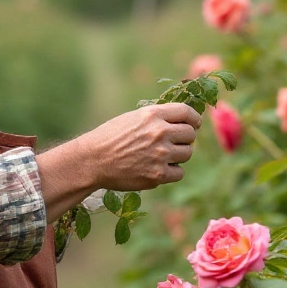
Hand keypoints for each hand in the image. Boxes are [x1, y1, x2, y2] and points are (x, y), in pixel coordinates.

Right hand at [82, 103, 201, 190]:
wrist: (93, 160)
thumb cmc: (111, 137)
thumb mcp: (133, 118)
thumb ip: (157, 118)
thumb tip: (182, 121)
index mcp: (153, 115)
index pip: (187, 112)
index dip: (193, 118)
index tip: (193, 124)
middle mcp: (159, 132)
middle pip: (190, 134)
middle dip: (185, 138)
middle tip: (174, 143)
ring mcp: (160, 154)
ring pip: (187, 153)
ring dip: (179, 155)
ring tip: (162, 156)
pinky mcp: (158, 175)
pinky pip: (179, 173)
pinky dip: (172, 172)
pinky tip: (158, 168)